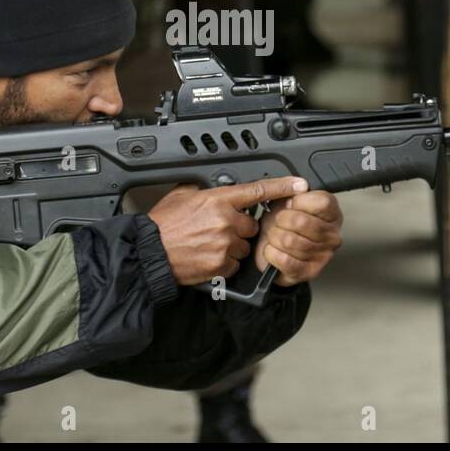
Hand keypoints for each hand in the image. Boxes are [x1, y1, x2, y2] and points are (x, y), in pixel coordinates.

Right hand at [148, 176, 309, 286]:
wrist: (150, 253)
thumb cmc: (162, 225)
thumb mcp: (181, 195)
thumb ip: (202, 189)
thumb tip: (212, 186)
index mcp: (218, 199)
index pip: (257, 190)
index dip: (282, 187)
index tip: (299, 185)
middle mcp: (225, 220)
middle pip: (252, 225)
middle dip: (240, 228)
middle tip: (218, 229)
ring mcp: (225, 244)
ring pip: (244, 246)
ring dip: (233, 246)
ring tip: (209, 244)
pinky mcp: (221, 265)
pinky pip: (235, 263)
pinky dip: (225, 263)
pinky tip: (208, 257)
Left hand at [253, 190, 343, 285]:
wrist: (274, 249)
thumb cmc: (283, 224)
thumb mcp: (285, 201)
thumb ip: (290, 191)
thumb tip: (296, 186)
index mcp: (332, 213)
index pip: (321, 203)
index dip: (299, 201)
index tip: (289, 204)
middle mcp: (332, 235)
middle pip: (302, 221)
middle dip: (280, 220)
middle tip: (277, 222)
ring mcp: (323, 255)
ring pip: (290, 241)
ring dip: (274, 237)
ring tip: (274, 236)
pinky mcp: (309, 272)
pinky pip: (284, 260)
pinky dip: (271, 253)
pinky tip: (273, 250)